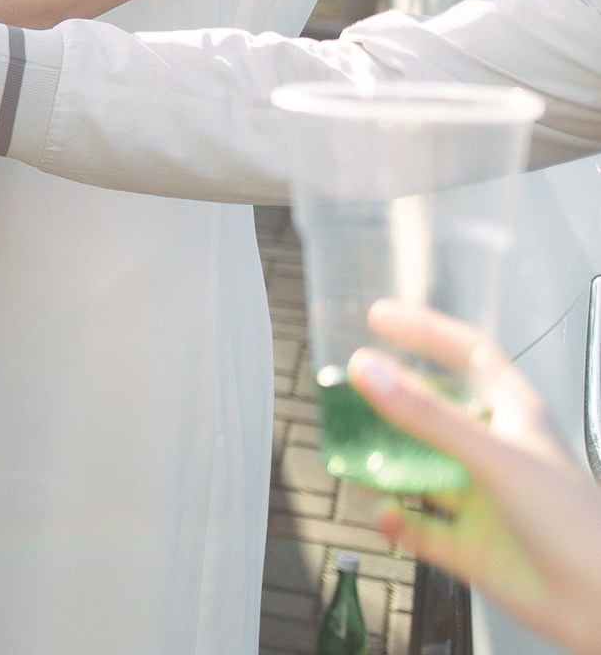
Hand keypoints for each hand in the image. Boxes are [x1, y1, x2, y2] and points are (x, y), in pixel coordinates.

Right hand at [349, 301, 600, 654]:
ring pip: (418, 471)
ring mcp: (480, 500)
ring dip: (383, 464)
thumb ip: (427, 416)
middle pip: (432, 414)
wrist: (598, 604)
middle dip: (389, 402)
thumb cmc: (571, 522)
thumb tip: (368, 370)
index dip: (428, 333)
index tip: (379, 318)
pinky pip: (418, 527)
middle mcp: (494, 454)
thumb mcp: (494, 456)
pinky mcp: (468, 546)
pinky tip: (383, 514)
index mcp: (514, 418)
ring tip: (350, 455)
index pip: (469, 357)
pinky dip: (395, 521)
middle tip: (346, 390)